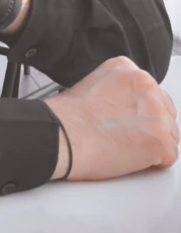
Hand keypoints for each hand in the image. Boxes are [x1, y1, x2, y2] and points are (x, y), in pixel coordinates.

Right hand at [46, 56, 179, 180]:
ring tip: (126, 149)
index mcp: (127, 69)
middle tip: (128, 137)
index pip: (150, 92)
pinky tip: (131, 159)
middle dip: (150, 126)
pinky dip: (153, 163)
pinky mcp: (160, 139)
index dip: (140, 111)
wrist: (62, 135)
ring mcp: (156, 112)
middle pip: (165, 111)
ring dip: (152, 144)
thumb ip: (117, 91)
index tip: (129, 120)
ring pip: (170, 134)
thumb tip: (125, 107)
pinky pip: (169, 156)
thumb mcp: (93, 84)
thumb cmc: (67, 117)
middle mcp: (145, 85)